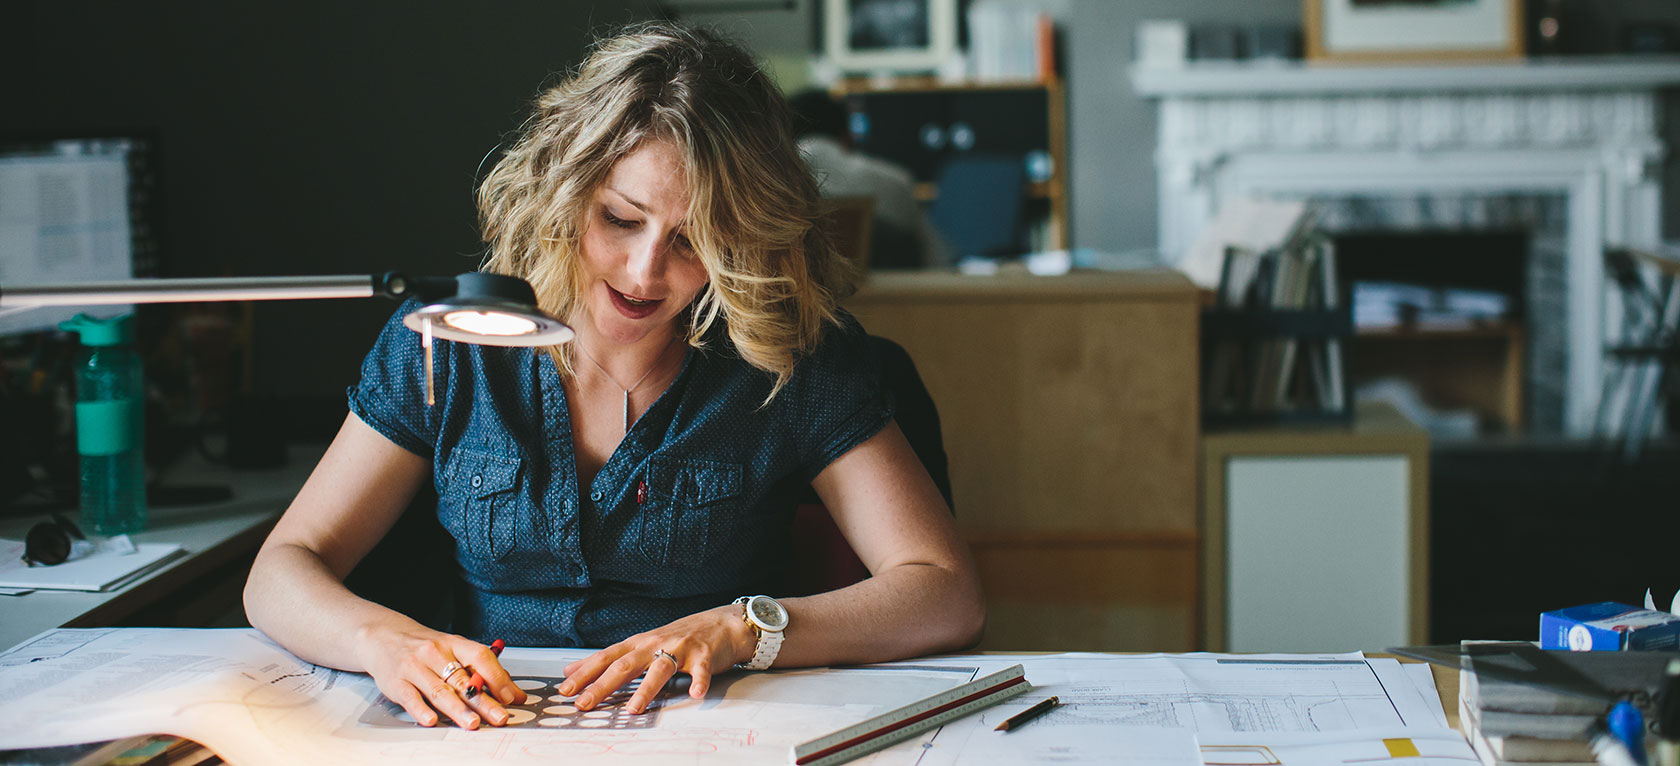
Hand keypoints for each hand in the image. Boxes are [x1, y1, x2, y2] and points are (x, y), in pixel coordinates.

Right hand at [353, 620, 521, 728]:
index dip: (498, 678)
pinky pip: (411, 698)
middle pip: (463, 680)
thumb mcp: (453, 649)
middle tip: (499, 717)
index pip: (480, 657)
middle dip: (484, 701)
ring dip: (457, 709)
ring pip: (440, 691)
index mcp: (454, 644)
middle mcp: (435, 654)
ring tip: (472, 722)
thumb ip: (481, 669)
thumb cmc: (425, 647)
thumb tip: (512, 692)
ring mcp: (415, 667)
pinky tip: (431, 720)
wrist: (384, 636)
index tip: (511, 697)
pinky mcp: (397, 682)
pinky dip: (421, 710)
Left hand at [560, 604, 755, 713]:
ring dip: (647, 689)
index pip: (605, 658)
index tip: (565, 690)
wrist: (721, 624)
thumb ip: (608, 658)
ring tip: (634, 708)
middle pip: (625, 665)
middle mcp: (655, 644)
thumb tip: (571, 670)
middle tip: (586, 703)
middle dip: (603, 685)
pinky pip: (701, 670)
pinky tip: (695, 694)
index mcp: (638, 644)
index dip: (584, 674)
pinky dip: (699, 682)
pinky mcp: (704, 655)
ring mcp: (680, 649)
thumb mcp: (640, 644)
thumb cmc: (678, 637)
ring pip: (660, 669)